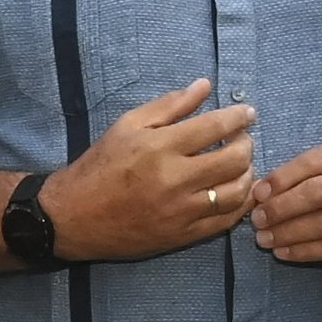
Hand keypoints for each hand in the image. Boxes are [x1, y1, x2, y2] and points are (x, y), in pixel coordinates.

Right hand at [35, 79, 256, 261]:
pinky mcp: (182, 235)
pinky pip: (225, 221)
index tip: (248, 114)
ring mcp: (181, 211)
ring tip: (242, 165)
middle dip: (246, 144)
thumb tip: (204, 86)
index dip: (238, 117)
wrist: (73, 216)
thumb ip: (169, 105)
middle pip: (233, 160)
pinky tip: (238, 192)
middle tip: (243, 139)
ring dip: (248, 174)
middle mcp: (174, 179)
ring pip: (235, 193)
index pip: (215, 127)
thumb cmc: (100, 166)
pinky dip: (239, 204)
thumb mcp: (127, 125)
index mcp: (160, 147)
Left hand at [250, 142, 321, 265]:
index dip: (281, 179)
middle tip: (257, 220)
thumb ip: (317, 172)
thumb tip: (265, 189)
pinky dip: (306, 252)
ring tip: (265, 239)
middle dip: (281, 208)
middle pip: (316, 194)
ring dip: (288, 233)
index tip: (257, 194)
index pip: (313, 162)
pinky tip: (286, 253)